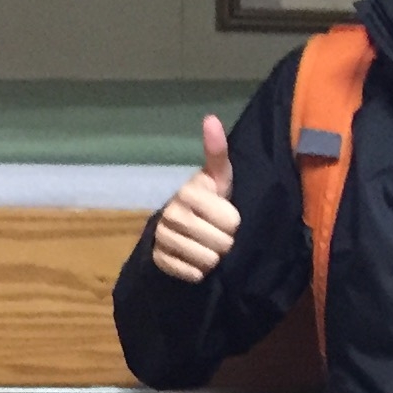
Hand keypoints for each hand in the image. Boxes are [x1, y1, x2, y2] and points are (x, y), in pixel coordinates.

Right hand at [150, 115, 239, 283]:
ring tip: (207, 246)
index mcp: (190, 190)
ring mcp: (163, 236)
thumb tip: (211, 118)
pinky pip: (192, 274)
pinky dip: (198, 272)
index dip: (234, 222)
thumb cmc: (208, 200)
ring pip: (208, 261)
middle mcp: (172, 211)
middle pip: (222, 243)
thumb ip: (217, 152)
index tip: (226, 216)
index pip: (231, 221)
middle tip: (217, 234)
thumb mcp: (218, 178)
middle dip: (225, 242)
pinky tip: (194, 260)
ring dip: (213, 259)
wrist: (179, 229)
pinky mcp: (159, 259)